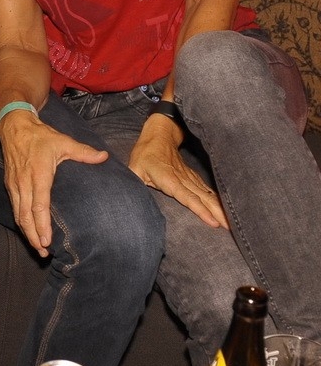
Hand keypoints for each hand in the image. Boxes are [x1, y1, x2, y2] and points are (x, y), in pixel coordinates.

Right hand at [0, 110, 107, 256]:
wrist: (14, 126)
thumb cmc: (40, 136)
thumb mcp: (63, 141)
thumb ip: (83, 152)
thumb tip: (104, 157)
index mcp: (39, 174)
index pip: (39, 205)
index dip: (42, 225)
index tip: (47, 241)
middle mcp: (24, 182)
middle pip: (26, 216)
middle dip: (34, 236)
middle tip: (44, 253)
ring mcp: (15, 184)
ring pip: (18, 214)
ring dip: (26, 232)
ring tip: (38, 248)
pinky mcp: (10, 185)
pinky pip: (14, 207)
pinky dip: (21, 222)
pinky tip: (28, 231)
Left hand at [128, 113, 227, 228]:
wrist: (160, 135)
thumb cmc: (145, 154)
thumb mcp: (134, 168)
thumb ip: (133, 183)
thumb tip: (131, 197)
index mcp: (168, 179)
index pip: (186, 197)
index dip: (199, 209)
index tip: (213, 222)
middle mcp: (183, 179)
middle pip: (203, 198)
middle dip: (218, 214)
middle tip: (232, 229)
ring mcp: (190, 178)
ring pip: (207, 194)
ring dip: (221, 208)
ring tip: (234, 224)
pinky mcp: (194, 178)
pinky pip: (207, 190)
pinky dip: (218, 200)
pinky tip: (226, 210)